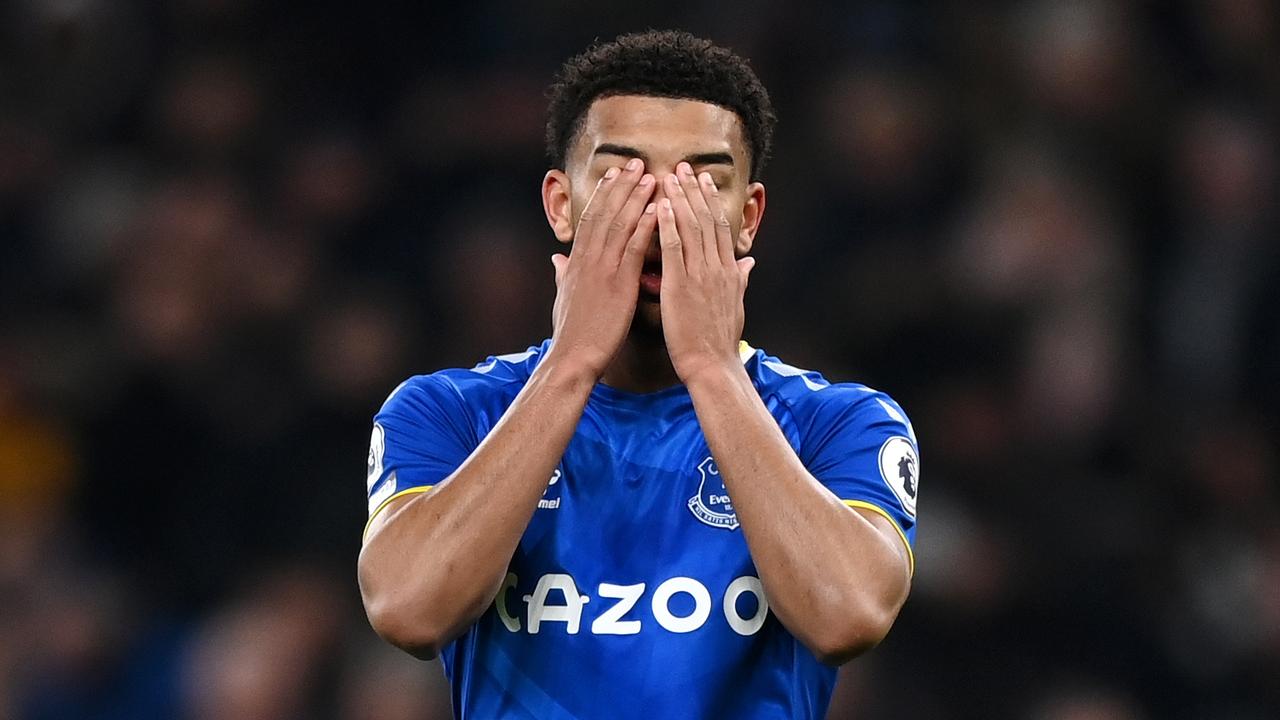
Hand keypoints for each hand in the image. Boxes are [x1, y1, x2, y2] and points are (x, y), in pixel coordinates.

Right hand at [548, 159, 657, 378]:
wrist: (573, 357)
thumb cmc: (571, 332)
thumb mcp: (563, 296)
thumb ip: (563, 273)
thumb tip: (557, 258)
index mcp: (578, 260)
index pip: (592, 217)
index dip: (605, 193)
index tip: (616, 174)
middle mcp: (589, 259)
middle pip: (606, 212)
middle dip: (622, 185)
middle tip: (636, 163)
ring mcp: (603, 269)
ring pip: (621, 224)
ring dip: (637, 198)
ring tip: (652, 176)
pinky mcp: (619, 284)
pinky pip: (634, 248)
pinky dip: (646, 226)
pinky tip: (659, 210)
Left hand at [657, 162, 754, 384]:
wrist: (712, 366)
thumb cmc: (719, 343)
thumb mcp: (736, 306)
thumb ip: (741, 279)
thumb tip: (749, 262)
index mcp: (729, 271)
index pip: (719, 226)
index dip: (709, 200)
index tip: (701, 180)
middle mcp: (717, 267)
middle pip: (706, 219)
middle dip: (694, 190)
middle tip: (683, 166)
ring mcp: (700, 274)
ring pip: (691, 227)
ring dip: (680, 198)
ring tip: (668, 176)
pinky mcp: (681, 285)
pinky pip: (674, 248)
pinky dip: (668, 224)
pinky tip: (661, 206)